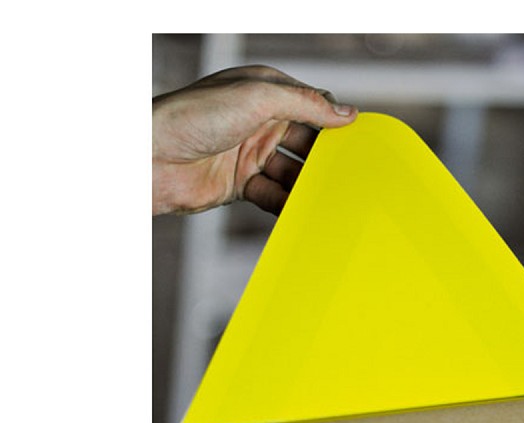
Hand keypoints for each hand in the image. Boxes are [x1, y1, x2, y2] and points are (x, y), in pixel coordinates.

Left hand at [152, 65, 357, 215]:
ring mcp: (250, 154)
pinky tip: (305, 214)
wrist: (147, 158)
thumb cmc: (191, 117)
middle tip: (350, 177)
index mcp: (265, 92)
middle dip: (326, 160)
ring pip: (293, 172)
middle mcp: (259, 122)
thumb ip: (304, 104)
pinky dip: (289, 206)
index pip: (312, 106)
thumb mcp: (256, 98)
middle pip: (307, 143)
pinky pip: (274, 196)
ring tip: (330, 200)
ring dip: (309, 186)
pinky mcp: (240, 185)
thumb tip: (345, 113)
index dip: (336, 124)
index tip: (360, 144)